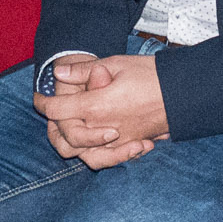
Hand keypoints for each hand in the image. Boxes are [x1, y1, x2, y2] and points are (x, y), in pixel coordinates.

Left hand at [35, 53, 167, 164]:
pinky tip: (97, 141)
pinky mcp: (132, 147)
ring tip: (71, 131)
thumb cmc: (150, 74)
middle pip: (67, 137)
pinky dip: (98, 153)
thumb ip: (84, 70)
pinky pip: (108, 158)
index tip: (38, 98)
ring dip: (75, 145)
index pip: (57, 110)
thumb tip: (58, 73)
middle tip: (55, 113)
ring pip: (85, 155)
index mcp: (96, 106)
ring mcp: (119, 142)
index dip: (43, 103)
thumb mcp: (115, 63)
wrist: (184, 92)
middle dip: (57, 125)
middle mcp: (104, 129)